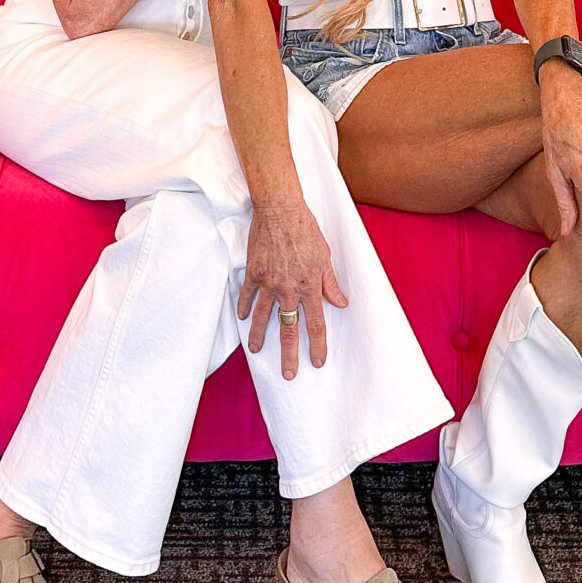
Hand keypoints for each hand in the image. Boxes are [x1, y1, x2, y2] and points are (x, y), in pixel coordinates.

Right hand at [238, 187, 348, 378]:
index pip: (315, 324)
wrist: (280, 208)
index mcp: (310, 285)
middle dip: (289, 355)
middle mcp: (289, 288)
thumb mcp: (325, 255)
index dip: (317, 346)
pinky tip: (241, 318)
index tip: (317, 362)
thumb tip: (341, 303)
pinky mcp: (253, 272)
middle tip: (288, 374)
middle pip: (289, 329)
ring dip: (259, 336)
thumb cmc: (305, 228)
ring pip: (263, 316)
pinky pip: (247, 295)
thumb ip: (330, 283)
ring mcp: (269, 281)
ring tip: (256, 350)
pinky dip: (243, 307)